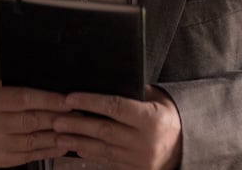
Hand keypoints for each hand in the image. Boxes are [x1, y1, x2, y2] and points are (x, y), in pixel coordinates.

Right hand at [0, 80, 72, 167]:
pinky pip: (29, 156)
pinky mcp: (1, 159)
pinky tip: (62, 146)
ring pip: (33, 141)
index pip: (24, 99)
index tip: (68, 101)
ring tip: (76, 132)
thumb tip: (54, 93)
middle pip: (31, 121)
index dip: (48, 100)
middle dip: (58, 119)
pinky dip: (48, 151)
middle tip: (79, 116)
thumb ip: (19, 90)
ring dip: (57, 137)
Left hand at [53, 85, 181, 169]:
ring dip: (78, 142)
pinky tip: (76, 148)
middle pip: (104, 130)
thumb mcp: (158, 99)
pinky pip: (108, 161)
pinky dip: (90, 154)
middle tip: (56, 119)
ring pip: (102, 149)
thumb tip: (108, 79)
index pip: (115, 107)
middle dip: (77, 124)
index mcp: (151, 119)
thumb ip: (136, 91)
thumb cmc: (168, 117)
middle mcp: (145, 141)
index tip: (71, 98)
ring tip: (59, 135)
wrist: (185, 147)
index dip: (90, 102)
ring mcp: (139, 159)